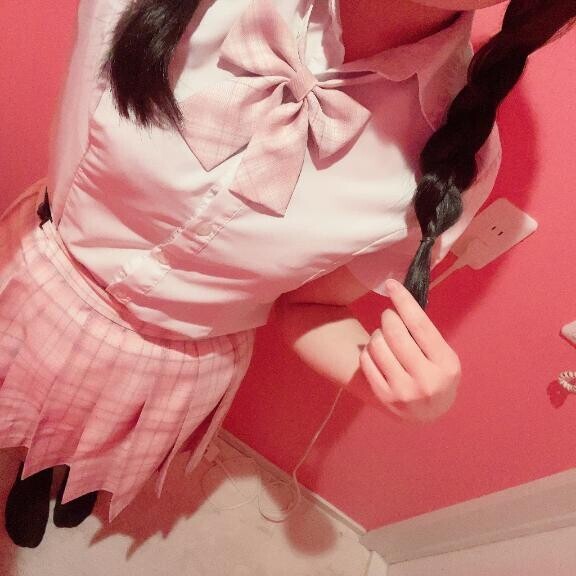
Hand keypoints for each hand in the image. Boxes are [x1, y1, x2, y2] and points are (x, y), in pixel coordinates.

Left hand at [359, 278, 460, 422]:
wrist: (427, 413)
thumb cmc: (435, 374)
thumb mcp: (443, 356)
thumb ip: (425, 335)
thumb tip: (401, 301)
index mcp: (446, 365)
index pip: (420, 325)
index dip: (404, 301)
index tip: (392, 284)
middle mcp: (426, 381)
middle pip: (395, 333)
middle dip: (388, 317)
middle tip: (388, 315)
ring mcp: (403, 392)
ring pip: (377, 345)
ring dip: (377, 334)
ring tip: (385, 339)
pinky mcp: (383, 397)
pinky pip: (366, 360)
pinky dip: (368, 350)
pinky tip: (377, 353)